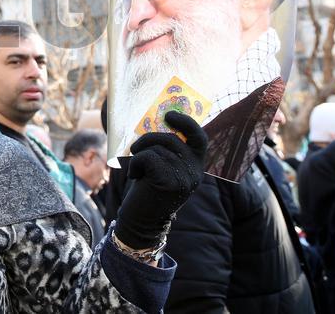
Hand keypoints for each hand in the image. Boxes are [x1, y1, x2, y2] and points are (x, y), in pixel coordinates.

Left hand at [114, 111, 206, 249]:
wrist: (141, 221)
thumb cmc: (148, 189)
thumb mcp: (162, 166)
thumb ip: (166, 149)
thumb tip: (155, 120)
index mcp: (195, 164)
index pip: (199, 137)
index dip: (186, 123)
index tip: (169, 115)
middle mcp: (195, 171)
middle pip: (171, 138)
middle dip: (148, 139)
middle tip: (136, 149)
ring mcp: (185, 177)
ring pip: (156, 148)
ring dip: (139, 154)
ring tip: (137, 170)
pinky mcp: (170, 182)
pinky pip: (147, 157)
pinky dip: (135, 163)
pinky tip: (135, 177)